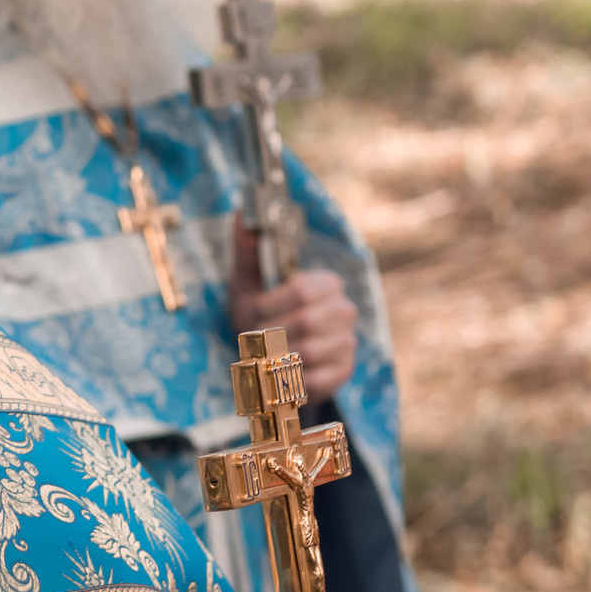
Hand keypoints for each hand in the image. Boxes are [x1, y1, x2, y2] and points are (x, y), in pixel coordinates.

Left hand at [228, 223, 357, 402]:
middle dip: (270, 333)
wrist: (267, 357)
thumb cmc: (257, 312)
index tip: (253, 311)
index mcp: (325, 282)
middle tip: (254, 337)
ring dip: (276, 357)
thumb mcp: (248, 280)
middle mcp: (344, 310)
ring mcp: (347, 342)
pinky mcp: (343, 372)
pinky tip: (280, 372)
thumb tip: (243, 211)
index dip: (270, 304)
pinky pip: (313, 380)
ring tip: (264, 354)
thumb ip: (247, 248)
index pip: (302, 289)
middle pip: (304, 322)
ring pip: (308, 352)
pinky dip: (288, 380)